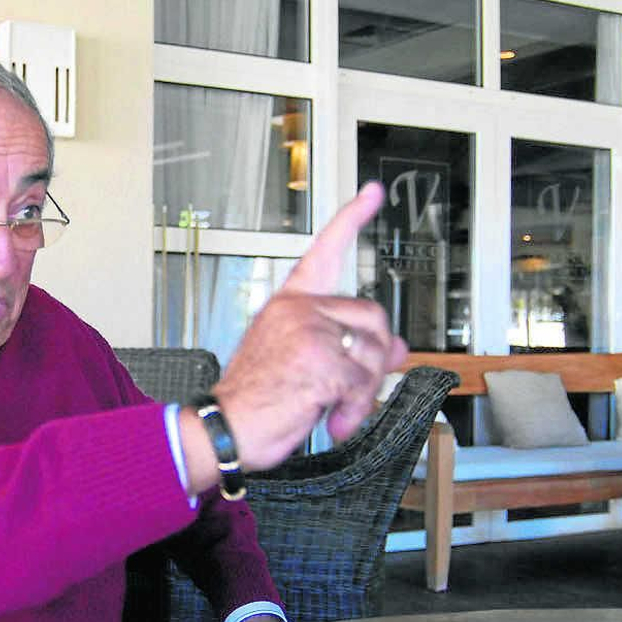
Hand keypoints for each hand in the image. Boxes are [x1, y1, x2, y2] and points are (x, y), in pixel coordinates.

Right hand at [192, 182, 406, 478]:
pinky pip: (362, 383)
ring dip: (365, 392)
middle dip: (375, 361)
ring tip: (337, 411)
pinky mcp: (320, 361)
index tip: (371, 193)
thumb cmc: (254, 400)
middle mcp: (298, 310)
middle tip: (357, 391)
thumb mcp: (302, 365)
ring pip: (374, 354)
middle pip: (372, 319)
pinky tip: (333, 422)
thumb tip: (397, 348)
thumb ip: (347, 348)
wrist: (223, 429)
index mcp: (289, 304)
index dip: (351, 220)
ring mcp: (309, 332)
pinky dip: (355, 410)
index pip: (323, 252)